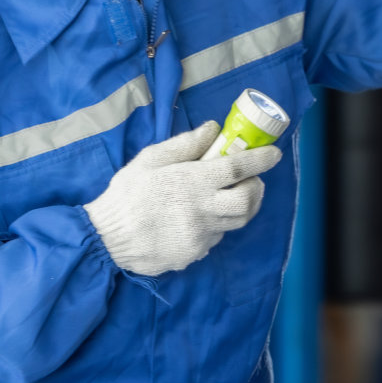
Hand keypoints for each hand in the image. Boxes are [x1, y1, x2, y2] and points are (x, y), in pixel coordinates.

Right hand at [83, 121, 282, 276]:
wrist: (106, 236)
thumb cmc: (127, 192)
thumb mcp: (150, 159)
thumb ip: (185, 144)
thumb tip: (213, 129)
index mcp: (192, 182)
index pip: (237, 168)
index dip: (260, 160)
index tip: (274, 154)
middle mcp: (202, 210)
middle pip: (248, 200)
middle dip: (257, 187)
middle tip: (251, 179)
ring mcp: (200, 235)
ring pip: (237, 221)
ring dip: (242, 206)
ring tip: (231, 196)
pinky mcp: (194, 253)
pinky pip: (216, 237)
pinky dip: (217, 224)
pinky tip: (201, 217)